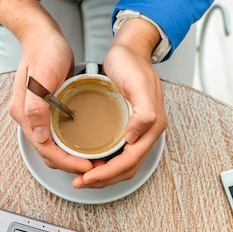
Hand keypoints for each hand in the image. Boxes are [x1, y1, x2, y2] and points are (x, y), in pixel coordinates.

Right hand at [2, 0, 93, 176]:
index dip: (67, 162)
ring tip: (94, 159)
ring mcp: (38, 114)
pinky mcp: (48, 109)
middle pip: (49, 152)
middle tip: (96, 167)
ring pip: (54, 146)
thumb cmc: (43, 51)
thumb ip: (36, 107)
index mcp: (23, 113)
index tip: (87, 167)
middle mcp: (29, 118)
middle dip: (71, 164)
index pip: (45, 149)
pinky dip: (72, 143)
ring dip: (72, 156)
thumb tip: (39, 136)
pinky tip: (87, 142)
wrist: (43, 35)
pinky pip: (59, 134)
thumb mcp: (41, 77)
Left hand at [72, 18, 167, 188]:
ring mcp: (139, 130)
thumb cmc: (133, 63)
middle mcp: (147, 131)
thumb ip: (144, 112)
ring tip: (83, 177)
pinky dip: (105, 162)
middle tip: (80, 182)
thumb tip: (135, 137)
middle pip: (127, 167)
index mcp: (153, 125)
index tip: (88, 177)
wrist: (130, 49)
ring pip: (123, 163)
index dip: (109, 173)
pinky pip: (119, 151)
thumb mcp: (139, 84)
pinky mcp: (129, 126)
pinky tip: (91, 161)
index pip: (130, 160)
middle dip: (104, 179)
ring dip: (104, 174)